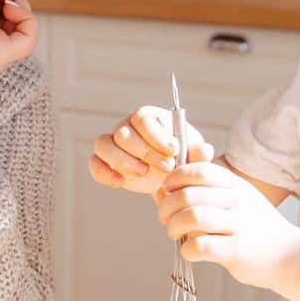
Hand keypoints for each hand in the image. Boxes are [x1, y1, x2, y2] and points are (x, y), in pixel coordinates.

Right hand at [89, 105, 214, 193]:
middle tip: (166, 167)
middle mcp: (127, 127)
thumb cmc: (181, 158)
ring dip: (122, 160)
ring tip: (144, 173)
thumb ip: (199, 153)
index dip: (156, 135)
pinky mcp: (105, 163)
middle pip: (123, 133)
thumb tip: (204, 149)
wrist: (170, 175)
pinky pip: (95, 163)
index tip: (174, 150)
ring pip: (104, 144)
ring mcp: (113, 144)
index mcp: (148, 118)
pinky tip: (119, 183)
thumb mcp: (194, 155)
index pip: (143, 119)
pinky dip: (103, 172)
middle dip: (145, 151)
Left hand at [155, 158, 299, 287]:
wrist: (290, 255)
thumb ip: (199, 191)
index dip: (174, 179)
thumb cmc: (254, 227)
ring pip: (191, 218)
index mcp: (235, 184)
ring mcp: (238, 225)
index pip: (198, 170)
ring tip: (175, 235)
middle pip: (188, 195)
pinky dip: (187, 250)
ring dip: (173, 227)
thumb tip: (158, 191)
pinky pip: (200, 246)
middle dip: (166, 207)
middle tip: (165, 219)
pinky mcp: (237, 251)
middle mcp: (237, 200)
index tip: (166, 192)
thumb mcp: (234, 199)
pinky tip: (191, 252)